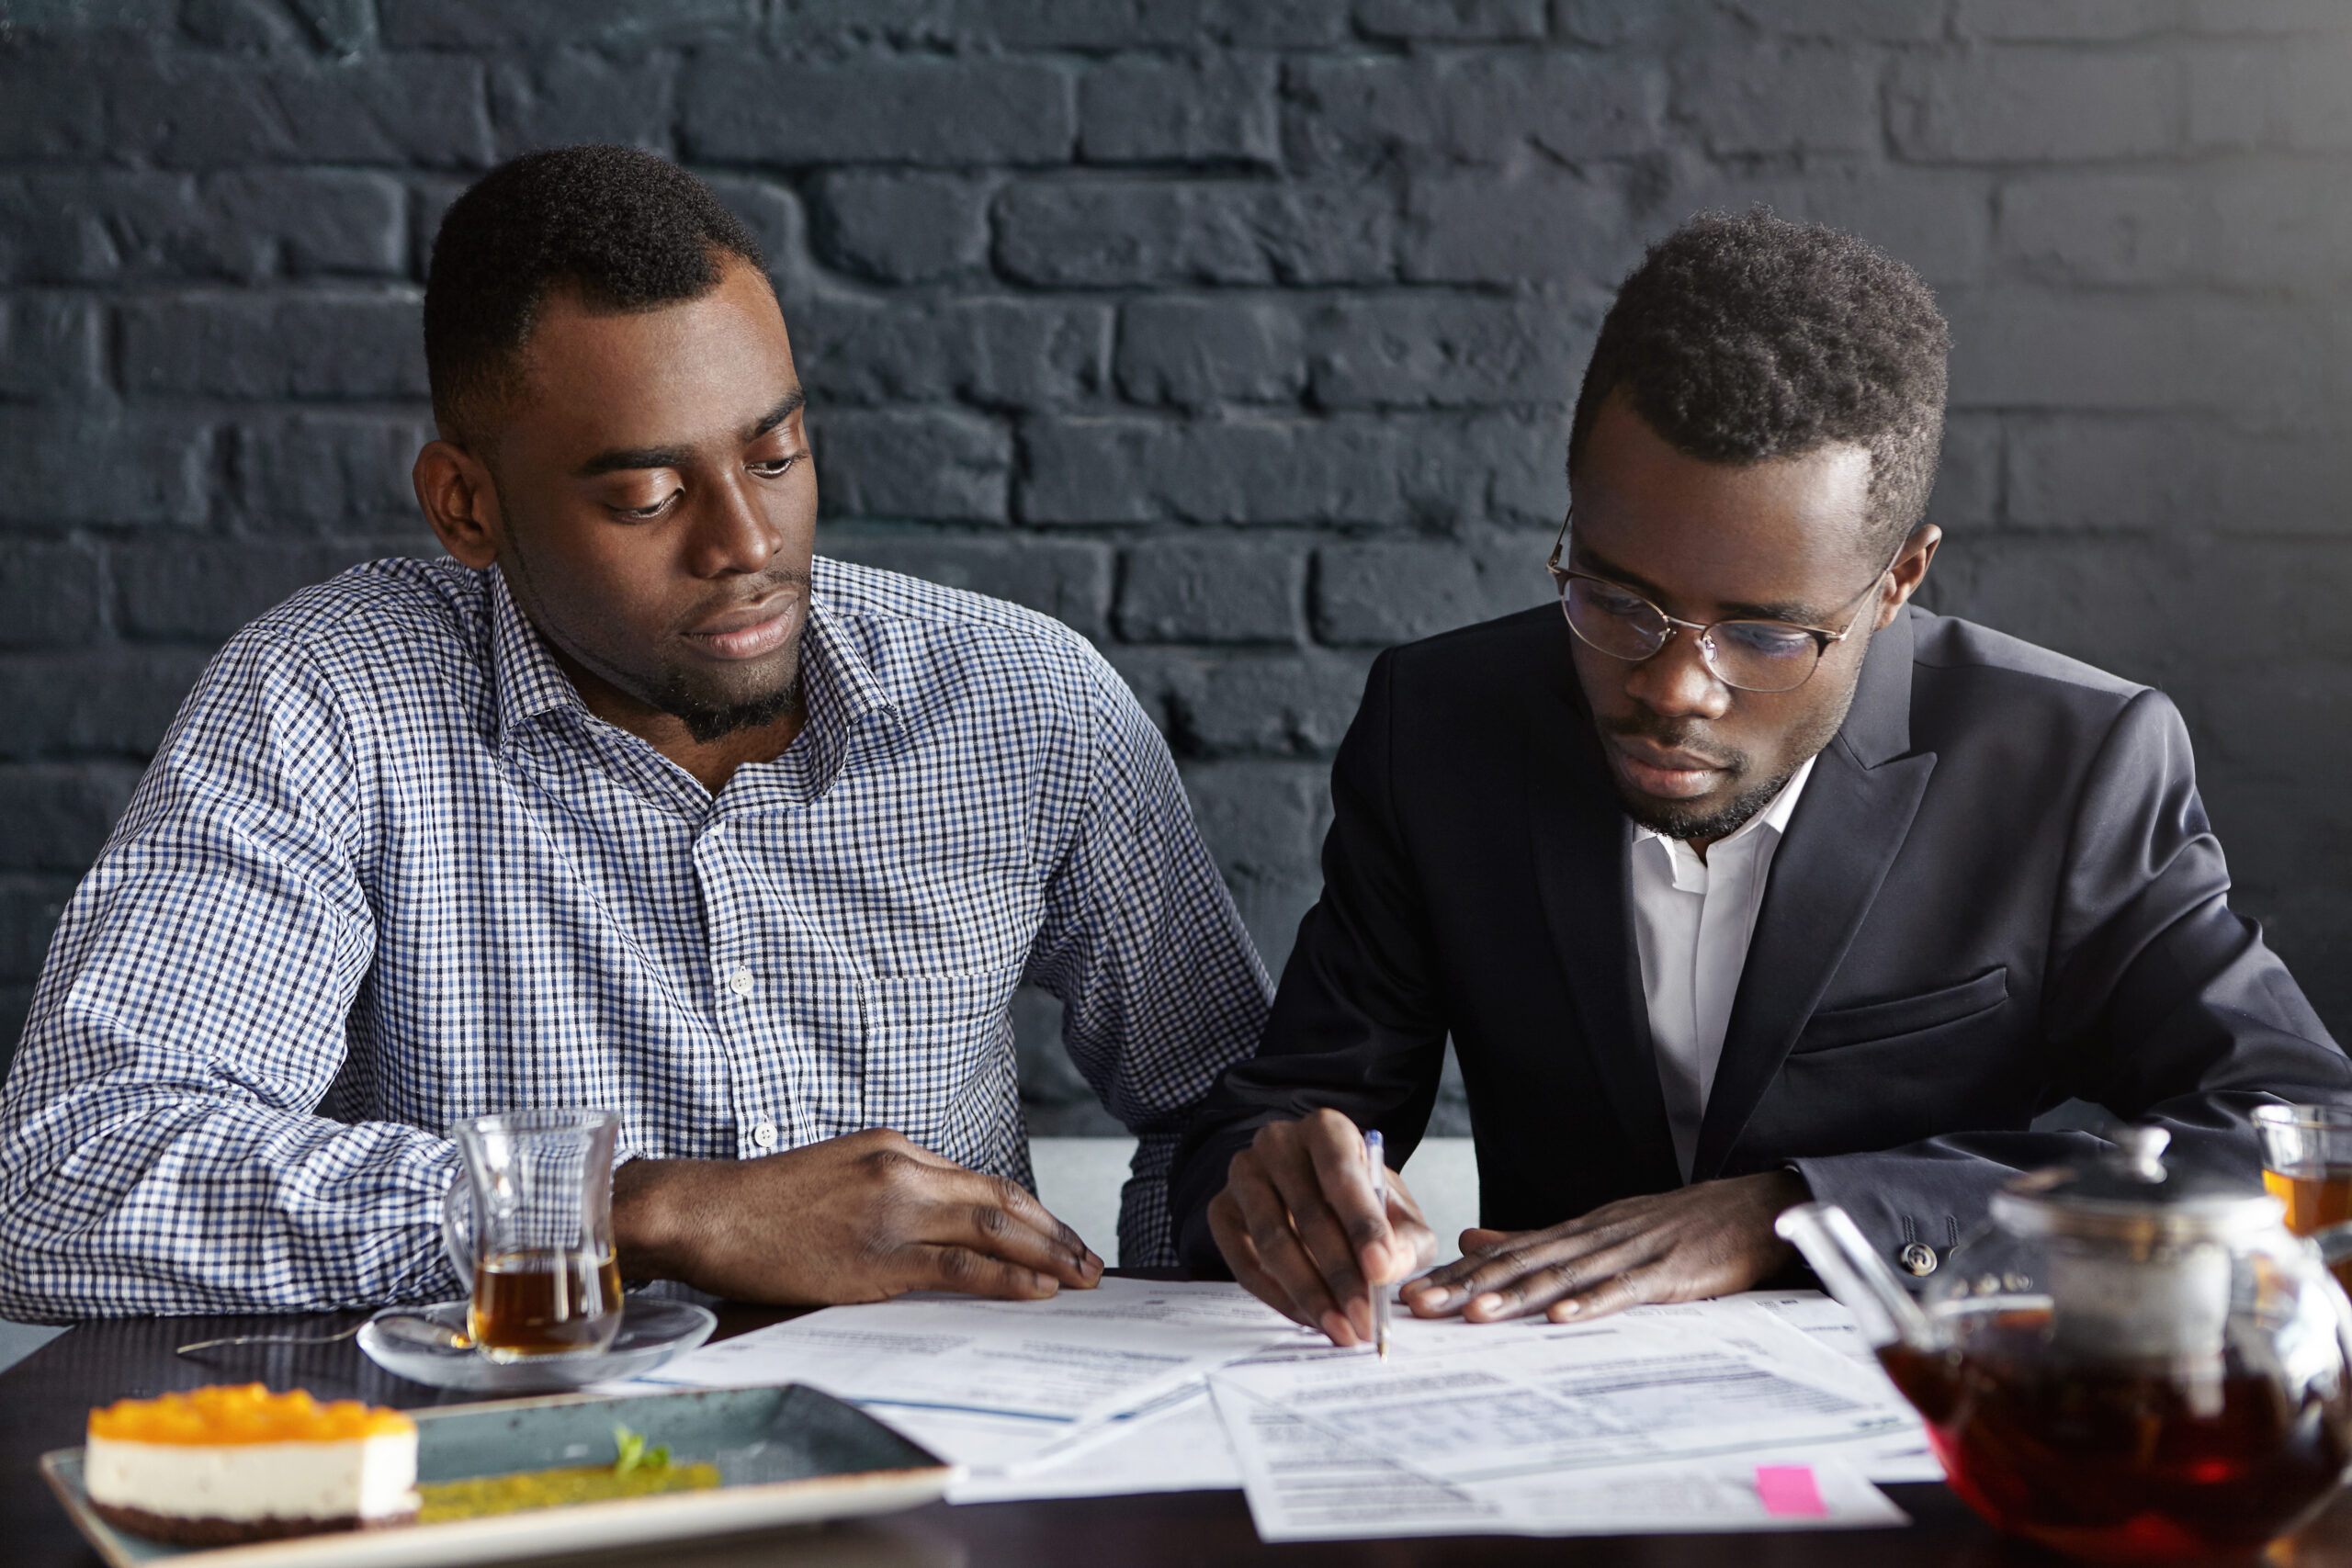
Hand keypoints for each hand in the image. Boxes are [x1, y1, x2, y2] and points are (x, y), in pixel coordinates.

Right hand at [611, 1128, 1102, 1304]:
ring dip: (1047, 1255)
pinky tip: (1037, 1289)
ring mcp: (893, 1211)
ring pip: (993, 1230)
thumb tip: (937, 1221)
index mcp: (894, 1148)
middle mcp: (903, 1170)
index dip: (1029, 1210)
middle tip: (1091, 1258)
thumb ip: (890, 1188)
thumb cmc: (762, 1203)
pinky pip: (960, 1268)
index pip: (980, 1181)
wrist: (707, 1212)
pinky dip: (1007, 1278)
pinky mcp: (878, 1255)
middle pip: (1001, 1201)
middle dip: (1055, 1232)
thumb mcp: (838, 1172)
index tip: (1058, 1232)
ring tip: (1081, 1277)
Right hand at [1206, 1108, 1437, 1345]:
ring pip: (1272, 1241)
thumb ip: (1406, 1242)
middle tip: (1364, 1319)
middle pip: (1307, 1213)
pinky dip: (1278, 1298)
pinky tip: (1309, 1318)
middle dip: (1340, 1275)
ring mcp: (1243, 1174)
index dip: (1363, 1225)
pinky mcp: (1221, 1210)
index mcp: (1327, 1129)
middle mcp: (1278, 1142)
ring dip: (1309, 1293)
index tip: (1381, 1271)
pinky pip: (1243, 1262)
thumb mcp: (1401, 1218)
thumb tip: (1385, 1270)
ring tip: (1340, 1328)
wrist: (1319, 1199)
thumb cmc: (1363, 1205)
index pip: (1342, 1174)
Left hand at [1404, 1170, 1807, 1323]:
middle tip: (1420, 1305)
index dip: (1458, 1272)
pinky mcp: (1669, 1272)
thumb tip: (1474, 1240)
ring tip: (1475, 1314)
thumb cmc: (1676, 1226)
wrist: (1753, 1208)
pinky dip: (1593, 1302)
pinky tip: (1563, 1317)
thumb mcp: (1601, 1228)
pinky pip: (1626, 1289)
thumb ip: (1539, 1239)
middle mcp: (1594, 1235)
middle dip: (1468, 1285)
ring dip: (1518, 1295)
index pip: (1507, 1252)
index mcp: (1576, 1229)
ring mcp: (1631, 1251)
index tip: (1412, 1291)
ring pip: (1564, 1274)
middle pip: (1523, 1262)